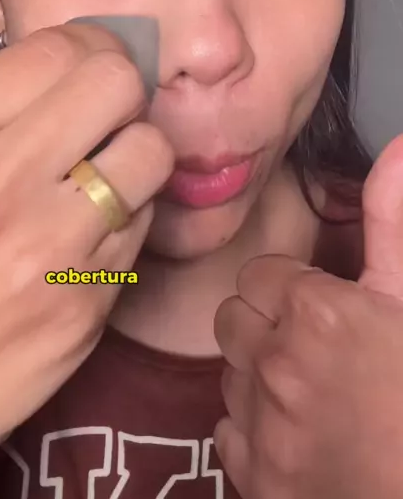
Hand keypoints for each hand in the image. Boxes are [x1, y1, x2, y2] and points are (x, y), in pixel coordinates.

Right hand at [0, 23, 172, 496]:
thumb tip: (26, 61)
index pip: (57, 50)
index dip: (86, 45)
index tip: (86, 61)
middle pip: (117, 83)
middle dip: (121, 87)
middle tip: (107, 107)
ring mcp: (49, 248)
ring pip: (150, 150)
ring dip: (135, 150)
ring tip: (105, 168)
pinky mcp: (89, 301)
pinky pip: (143, 221)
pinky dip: (128, 212)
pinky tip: (93, 226)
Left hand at [214, 136, 402, 498]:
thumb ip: (392, 223)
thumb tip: (396, 148)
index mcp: (315, 313)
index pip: (263, 275)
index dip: (294, 288)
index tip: (323, 307)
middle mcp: (275, 365)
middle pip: (235, 317)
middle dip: (266, 323)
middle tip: (314, 345)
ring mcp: (261, 428)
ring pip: (229, 372)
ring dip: (258, 374)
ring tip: (310, 389)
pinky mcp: (254, 480)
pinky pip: (228, 429)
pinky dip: (254, 429)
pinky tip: (298, 434)